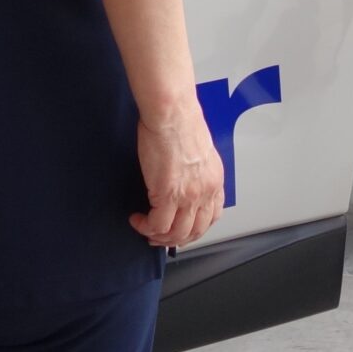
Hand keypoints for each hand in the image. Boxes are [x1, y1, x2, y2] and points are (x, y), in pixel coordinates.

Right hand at [131, 99, 224, 248]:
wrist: (171, 113)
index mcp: (214, 180)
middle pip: (194, 231)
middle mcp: (206, 191)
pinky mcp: (168, 194)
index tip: (181, 228)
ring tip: (146, 229)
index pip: (211, 217)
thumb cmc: (180, 121)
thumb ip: (195, 170)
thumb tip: (183, 179)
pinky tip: (137, 219)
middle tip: (160, 236)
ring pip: (176, 233)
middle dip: (175, 239)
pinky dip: (145, 227)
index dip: (194, 229)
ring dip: (159, 237)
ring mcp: (189, 196)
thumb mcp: (198, 151)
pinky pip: (157, 224)